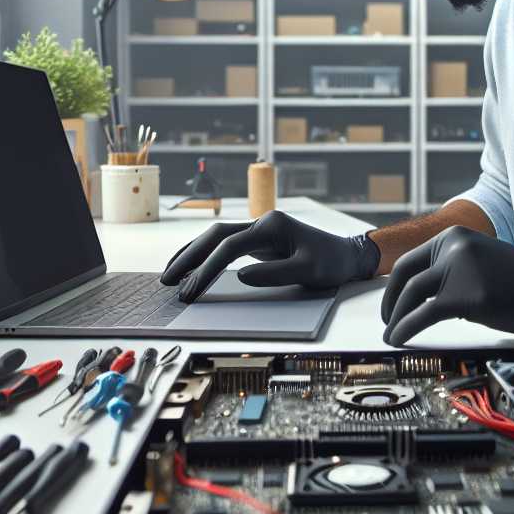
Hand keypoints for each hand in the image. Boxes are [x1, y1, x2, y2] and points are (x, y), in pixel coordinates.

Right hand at [160, 210, 379, 302]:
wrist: (347, 255)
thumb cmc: (331, 263)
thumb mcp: (309, 270)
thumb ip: (276, 273)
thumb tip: (241, 276)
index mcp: (272, 226)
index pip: (230, 247)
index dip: (208, 268)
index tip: (192, 290)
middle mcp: (261, 223)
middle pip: (215, 236)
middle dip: (189, 258)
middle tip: (167, 281)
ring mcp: (259, 230)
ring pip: (216, 238)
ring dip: (192, 254)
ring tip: (170, 276)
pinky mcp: (258, 240)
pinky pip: (224, 245)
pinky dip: (206, 255)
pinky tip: (192, 266)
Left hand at [379, 227, 513, 345]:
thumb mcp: (484, 264)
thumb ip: (456, 271)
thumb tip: (428, 296)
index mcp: (456, 236)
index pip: (411, 261)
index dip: (394, 286)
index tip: (391, 304)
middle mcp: (454, 246)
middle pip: (404, 276)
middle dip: (390, 303)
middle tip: (387, 322)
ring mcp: (460, 269)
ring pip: (411, 296)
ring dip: (395, 319)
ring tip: (391, 335)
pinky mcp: (466, 296)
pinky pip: (423, 314)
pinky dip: (405, 329)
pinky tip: (399, 340)